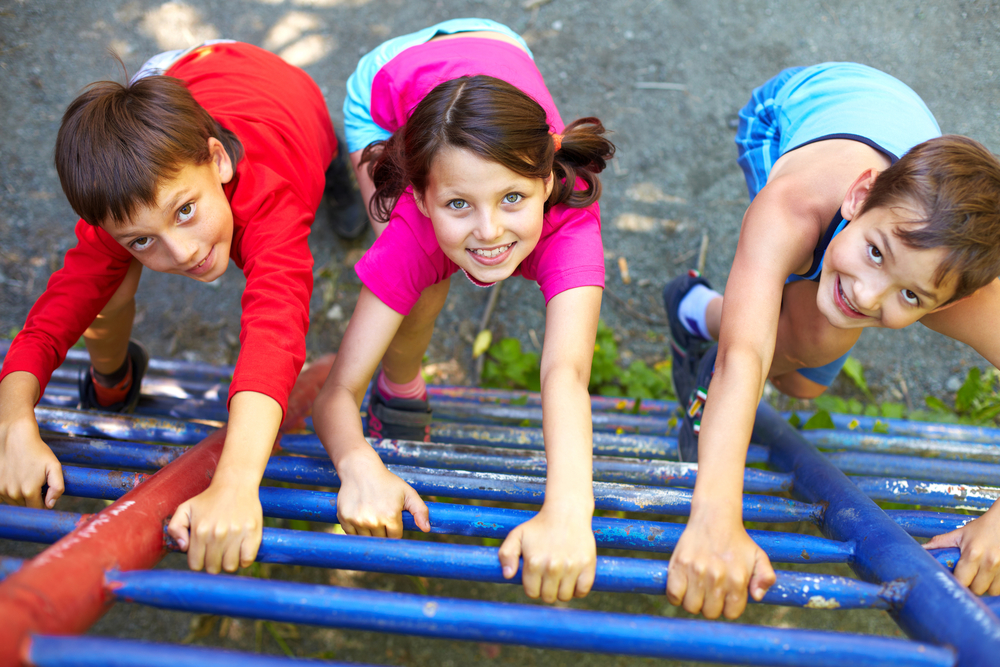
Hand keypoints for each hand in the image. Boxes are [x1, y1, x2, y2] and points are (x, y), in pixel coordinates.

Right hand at [0, 390, 63, 508]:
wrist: (15, 437)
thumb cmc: (37, 451)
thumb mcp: (54, 466)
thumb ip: (57, 487)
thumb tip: (50, 505)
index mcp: (29, 491)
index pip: (38, 509)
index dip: (44, 503)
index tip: (46, 494)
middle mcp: (13, 494)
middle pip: (25, 506)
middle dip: (33, 498)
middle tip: (37, 481)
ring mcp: (2, 490)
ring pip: (14, 501)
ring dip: (21, 495)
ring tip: (26, 477)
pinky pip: (4, 495)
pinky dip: (11, 490)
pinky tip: (16, 477)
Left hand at [167, 479, 262, 573]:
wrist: (235, 484)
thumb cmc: (209, 499)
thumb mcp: (185, 508)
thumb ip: (175, 528)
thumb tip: (184, 547)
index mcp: (200, 531)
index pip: (195, 564)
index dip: (199, 562)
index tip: (204, 554)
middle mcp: (217, 534)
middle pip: (212, 568)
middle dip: (213, 563)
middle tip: (217, 552)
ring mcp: (236, 534)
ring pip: (230, 567)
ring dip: (228, 563)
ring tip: (229, 552)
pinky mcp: (252, 533)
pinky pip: (247, 559)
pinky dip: (244, 560)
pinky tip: (241, 551)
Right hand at [334, 446, 429, 536]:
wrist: (361, 470)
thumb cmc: (387, 482)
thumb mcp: (408, 493)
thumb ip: (420, 511)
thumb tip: (427, 529)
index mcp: (390, 516)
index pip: (394, 537)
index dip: (394, 529)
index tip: (392, 519)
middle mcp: (373, 520)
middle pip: (380, 540)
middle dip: (382, 531)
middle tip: (381, 515)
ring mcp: (357, 520)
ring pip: (366, 539)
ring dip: (369, 532)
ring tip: (371, 514)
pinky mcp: (344, 519)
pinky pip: (352, 535)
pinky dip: (356, 530)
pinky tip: (360, 516)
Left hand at [498, 504, 595, 602]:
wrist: (566, 512)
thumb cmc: (539, 526)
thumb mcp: (517, 535)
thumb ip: (506, 555)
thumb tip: (508, 575)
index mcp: (534, 562)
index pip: (532, 592)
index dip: (533, 586)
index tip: (537, 576)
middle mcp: (552, 566)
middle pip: (548, 597)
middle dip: (546, 589)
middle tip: (549, 575)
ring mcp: (571, 566)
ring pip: (565, 596)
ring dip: (562, 590)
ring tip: (560, 576)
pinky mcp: (587, 565)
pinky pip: (582, 591)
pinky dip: (578, 589)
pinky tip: (573, 578)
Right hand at [667, 511, 774, 618]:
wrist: (715, 517)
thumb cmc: (737, 540)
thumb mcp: (759, 556)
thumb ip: (765, 578)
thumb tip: (757, 596)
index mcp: (738, 579)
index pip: (731, 613)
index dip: (727, 607)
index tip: (724, 597)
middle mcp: (717, 577)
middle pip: (710, 613)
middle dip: (710, 606)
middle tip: (709, 592)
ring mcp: (696, 571)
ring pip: (691, 606)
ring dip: (693, 602)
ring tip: (697, 589)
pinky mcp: (679, 565)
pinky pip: (673, 595)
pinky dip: (676, 596)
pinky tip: (683, 587)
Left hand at [924, 502, 999, 594]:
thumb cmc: (982, 528)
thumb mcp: (960, 534)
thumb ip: (940, 542)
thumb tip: (922, 549)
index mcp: (972, 554)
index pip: (962, 581)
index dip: (957, 584)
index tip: (955, 581)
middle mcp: (989, 563)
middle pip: (977, 590)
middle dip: (971, 586)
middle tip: (968, 578)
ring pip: (992, 591)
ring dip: (986, 587)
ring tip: (981, 577)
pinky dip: (997, 585)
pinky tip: (991, 576)